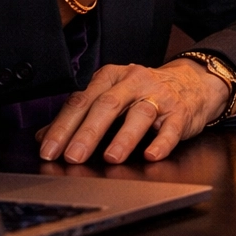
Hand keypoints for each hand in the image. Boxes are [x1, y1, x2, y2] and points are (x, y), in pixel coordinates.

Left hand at [38, 59, 227, 163]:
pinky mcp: (180, 112)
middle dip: (88, 132)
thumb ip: (79, 115)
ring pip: (140, 114)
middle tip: (73, 156)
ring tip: (110, 157)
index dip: (63, 126)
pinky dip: (161, 142)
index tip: (49, 149)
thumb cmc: (143, 92)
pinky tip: (151, 155)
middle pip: (107, 105)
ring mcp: (158, 96)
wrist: (191, 83)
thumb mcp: (110, 96)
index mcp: (111, 77)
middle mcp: (133, 82)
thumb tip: (44, 137)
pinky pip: (171, 128)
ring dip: (124, 137)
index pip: (82, 101)